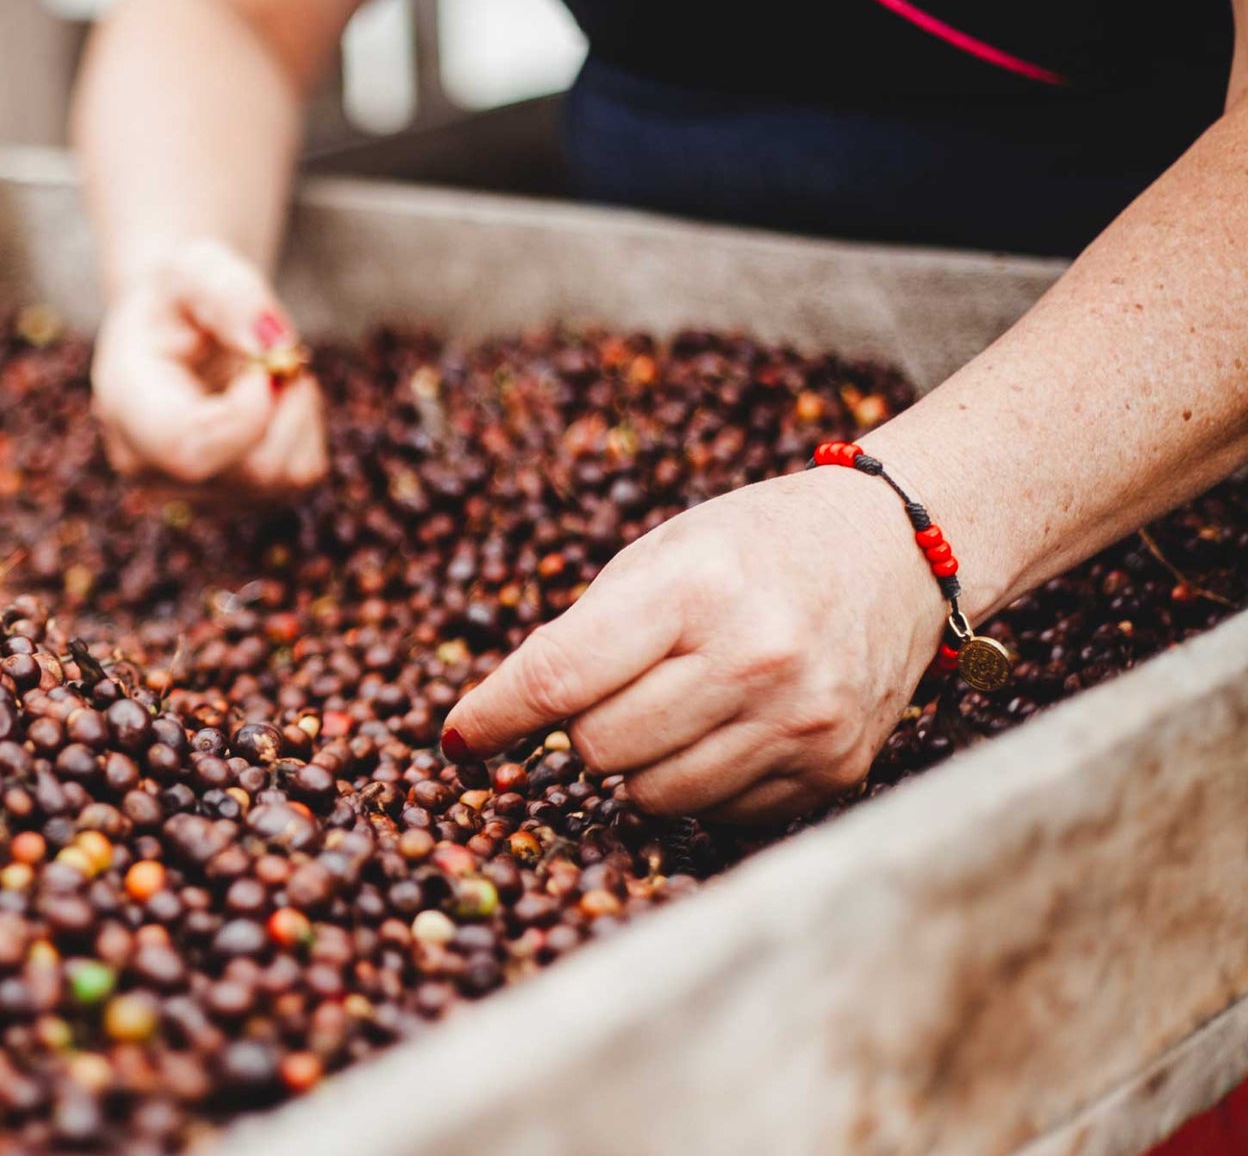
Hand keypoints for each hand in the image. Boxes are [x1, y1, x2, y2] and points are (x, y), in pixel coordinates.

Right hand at [89, 239, 325, 488]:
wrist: (174, 328)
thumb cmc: (179, 295)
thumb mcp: (195, 266)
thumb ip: (228, 292)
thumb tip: (272, 346)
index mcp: (126, 406)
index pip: (189, 449)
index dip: (248, 415)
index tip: (269, 359)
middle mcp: (149, 465)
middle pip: (248, 470)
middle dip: (283, 401)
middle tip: (272, 349)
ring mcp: (191, 493)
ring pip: (282, 477)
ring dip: (295, 411)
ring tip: (264, 368)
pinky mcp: (235, 498)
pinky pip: (300, 476)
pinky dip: (303, 429)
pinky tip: (271, 399)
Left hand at [441, 465, 945, 822]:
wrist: (900, 550)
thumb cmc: (755, 547)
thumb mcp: (660, 556)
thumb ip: (581, 635)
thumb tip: (493, 723)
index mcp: (695, 589)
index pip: (558, 677)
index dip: (494, 716)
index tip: (458, 739)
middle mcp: (754, 658)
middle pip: (598, 747)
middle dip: (580, 728)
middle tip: (612, 689)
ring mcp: (801, 721)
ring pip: (651, 794)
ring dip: (636, 763)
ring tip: (673, 704)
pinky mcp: (833, 768)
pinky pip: (717, 811)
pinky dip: (699, 780)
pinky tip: (729, 725)